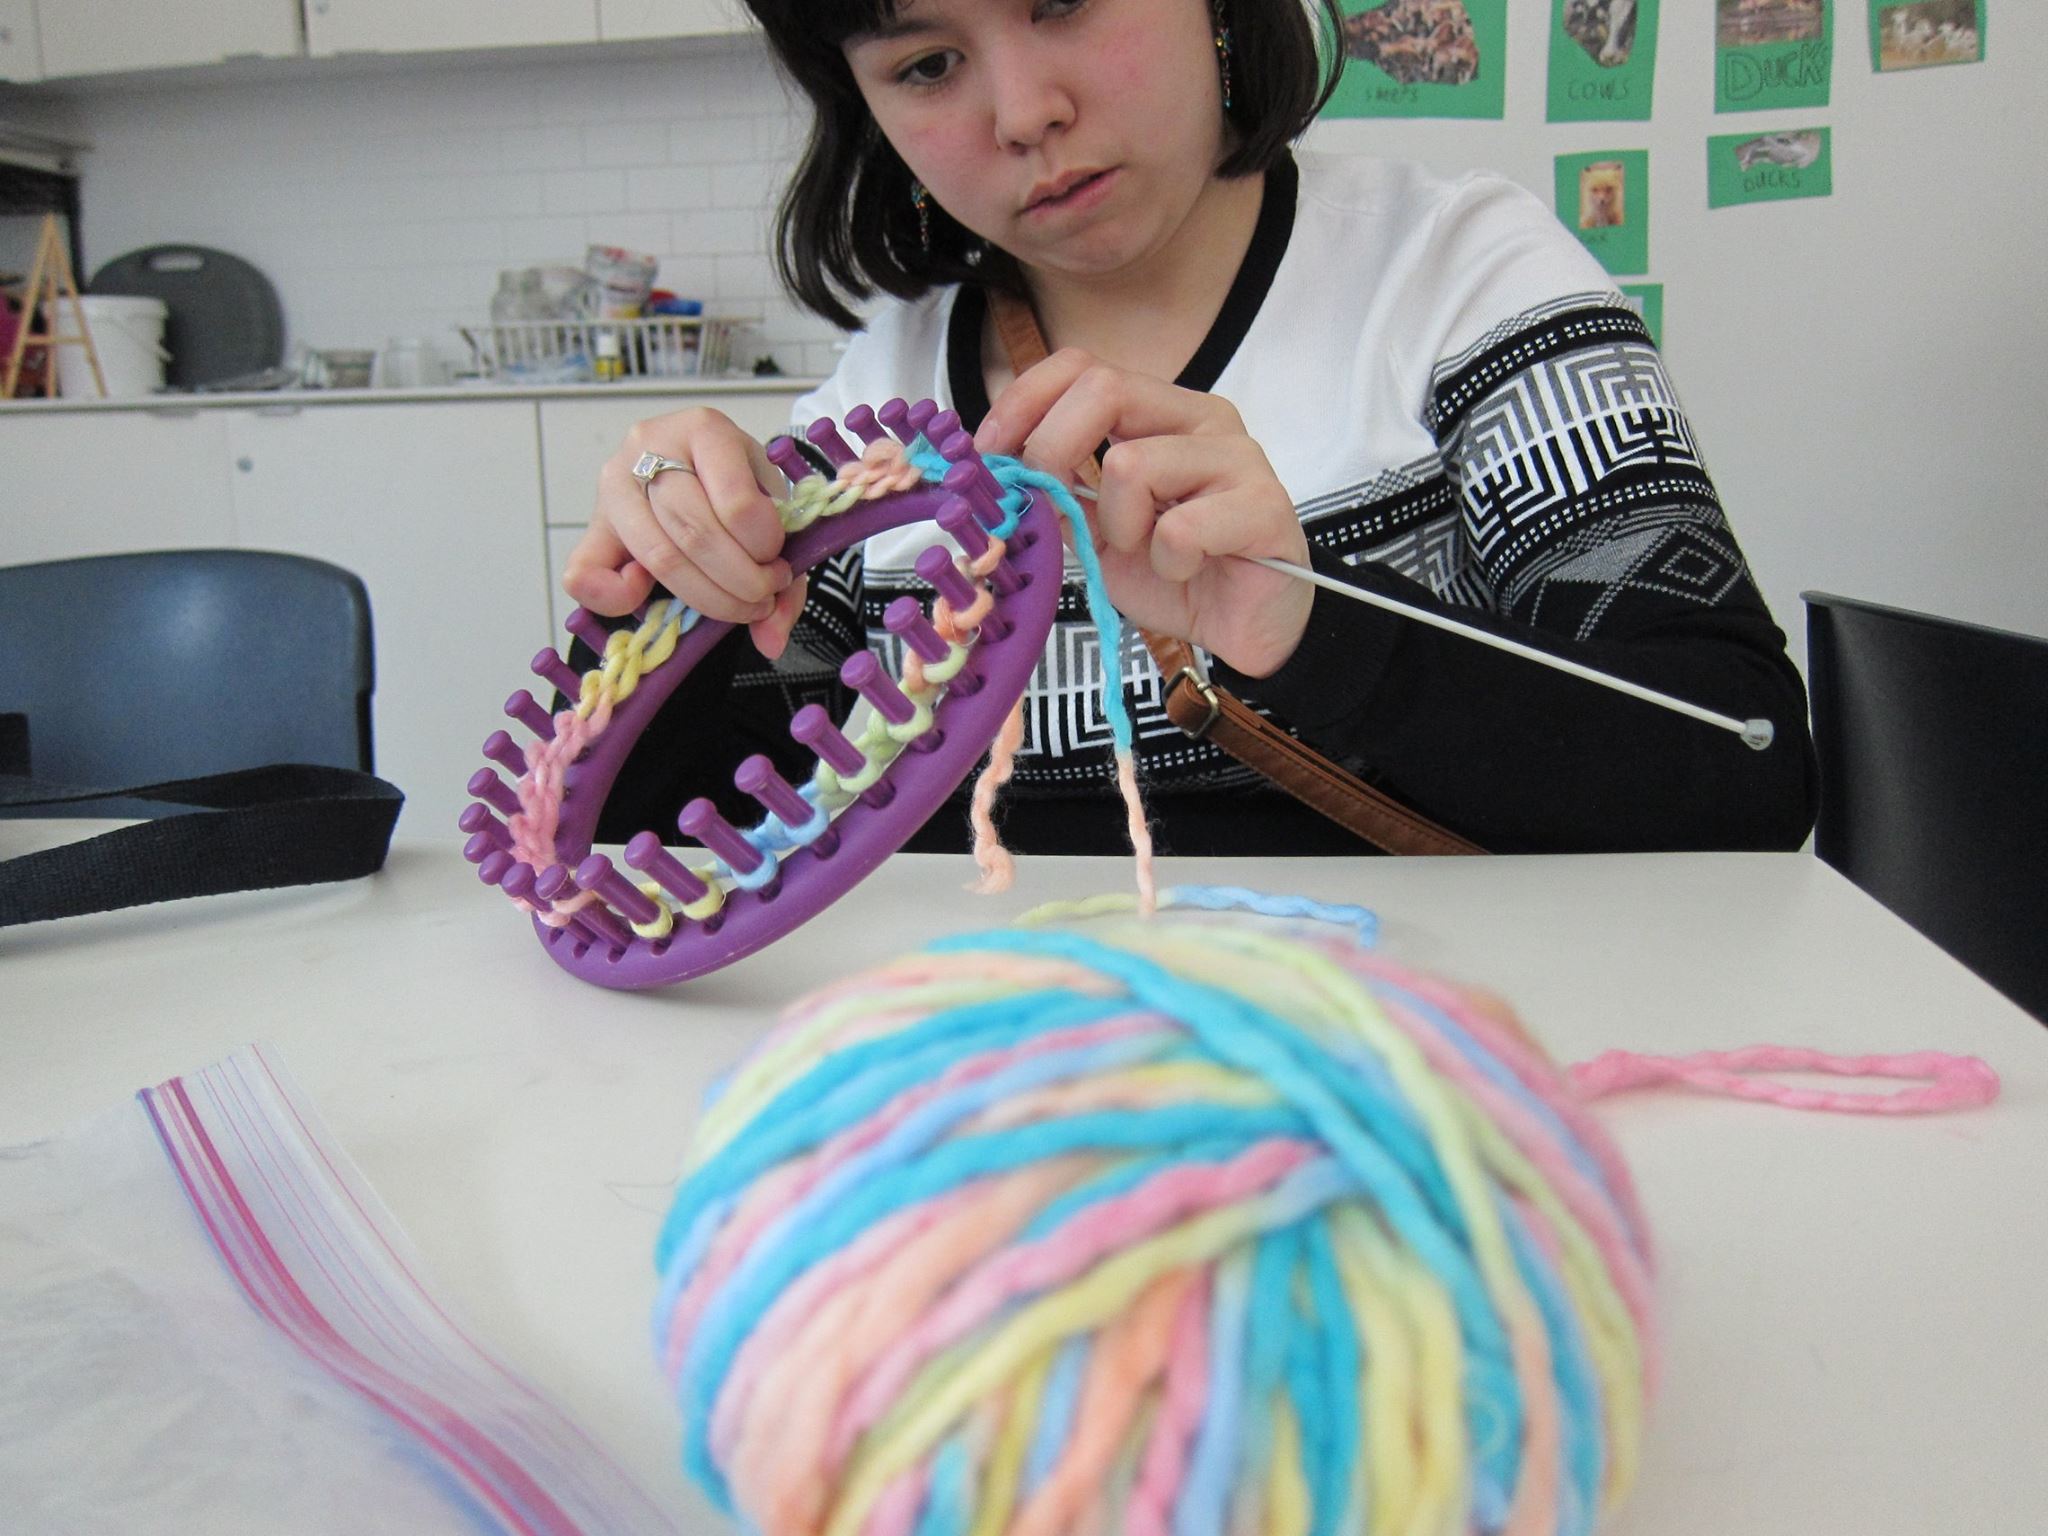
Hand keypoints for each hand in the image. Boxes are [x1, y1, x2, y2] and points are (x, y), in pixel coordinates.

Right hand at [563, 407, 808, 659]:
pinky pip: (584, 573)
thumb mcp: (773, 513)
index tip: (779, 565)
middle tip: (761, 598)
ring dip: (705, 597)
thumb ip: (787, 575)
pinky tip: (650, 596)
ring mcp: (613, 483)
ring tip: (735, 606)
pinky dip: (617, 599)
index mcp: (704, 428)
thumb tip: (771, 640)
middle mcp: (649, 445)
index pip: (736, 502)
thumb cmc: (736, 490)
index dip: (764, 548)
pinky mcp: (591, 523)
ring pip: (658, 555)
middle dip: (740, 580)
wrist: (695, 470)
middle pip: (695, 532)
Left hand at [972, 350, 1312, 677]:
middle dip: (1054, 451)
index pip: (1083, 366)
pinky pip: (1180, 528)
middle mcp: (1201, 419)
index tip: (990, 454)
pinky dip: (1166, 562)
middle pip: (1105, 388)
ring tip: (1147, 552)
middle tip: (1058, 509)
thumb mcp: (1096, 531)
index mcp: (1159, 412)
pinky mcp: (1264, 506)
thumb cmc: (1176, 573)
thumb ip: (1058, 493)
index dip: (1025, 401)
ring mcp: (1238, 457)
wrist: (1243, 629)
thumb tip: (1001, 469)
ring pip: (1133, 463)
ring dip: (1119, 526)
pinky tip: (1186, 569)